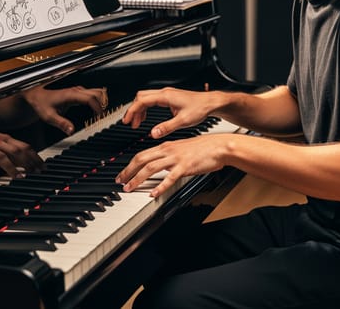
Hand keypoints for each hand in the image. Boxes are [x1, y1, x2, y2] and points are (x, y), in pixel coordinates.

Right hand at [0, 121, 43, 185]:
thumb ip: (10, 149)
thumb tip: (25, 161)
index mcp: (5, 138)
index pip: (24, 146)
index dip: (35, 157)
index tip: (43, 167)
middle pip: (16, 150)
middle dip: (28, 162)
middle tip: (36, 173)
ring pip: (1, 156)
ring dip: (11, 167)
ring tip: (19, 177)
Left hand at [22, 85, 107, 134]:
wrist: (35, 96)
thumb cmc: (41, 104)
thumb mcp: (49, 116)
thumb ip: (61, 123)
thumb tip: (72, 130)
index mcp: (71, 95)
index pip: (91, 98)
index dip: (97, 107)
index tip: (99, 116)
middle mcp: (75, 91)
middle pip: (96, 93)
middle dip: (102, 103)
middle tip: (102, 116)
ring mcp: (76, 90)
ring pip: (95, 91)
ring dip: (101, 100)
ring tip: (101, 112)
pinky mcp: (76, 92)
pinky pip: (91, 93)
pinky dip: (97, 100)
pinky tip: (95, 108)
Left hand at [115, 133, 230, 196]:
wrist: (219, 146)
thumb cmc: (204, 148)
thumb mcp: (182, 149)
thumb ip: (170, 156)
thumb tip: (162, 165)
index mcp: (167, 146)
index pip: (142, 154)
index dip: (130, 165)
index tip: (124, 174)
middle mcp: (169, 151)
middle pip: (141, 159)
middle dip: (128, 171)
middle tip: (120, 181)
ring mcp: (176, 159)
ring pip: (150, 168)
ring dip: (137, 178)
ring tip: (129, 188)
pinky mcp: (185, 167)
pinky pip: (169, 178)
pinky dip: (159, 186)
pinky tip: (153, 193)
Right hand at [122, 87, 217, 138]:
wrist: (210, 103)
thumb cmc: (200, 108)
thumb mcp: (183, 121)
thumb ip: (167, 127)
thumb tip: (153, 133)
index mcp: (166, 96)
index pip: (142, 101)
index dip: (132, 111)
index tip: (127, 120)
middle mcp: (165, 93)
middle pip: (141, 97)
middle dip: (133, 110)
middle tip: (129, 122)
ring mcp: (167, 94)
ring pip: (145, 98)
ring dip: (139, 109)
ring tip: (137, 123)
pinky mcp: (169, 97)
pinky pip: (152, 100)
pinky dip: (146, 108)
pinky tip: (147, 118)